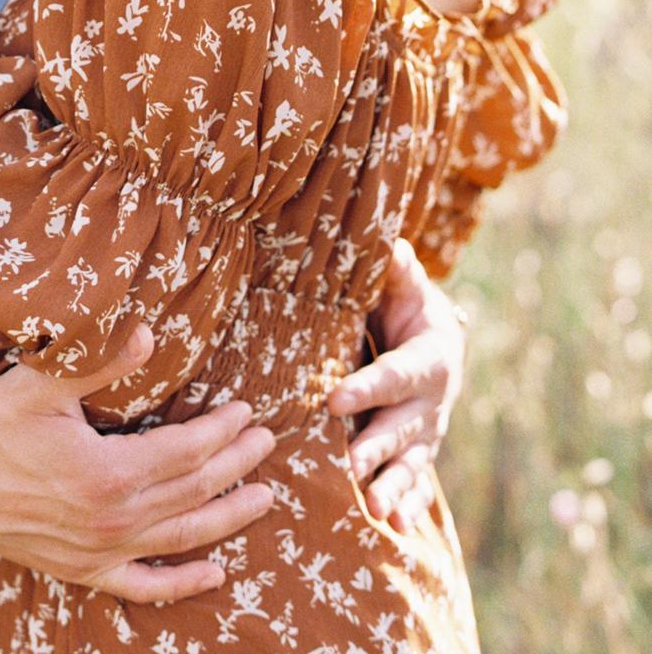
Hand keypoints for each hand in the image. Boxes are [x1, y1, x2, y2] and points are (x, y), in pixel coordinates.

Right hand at [0, 324, 275, 603]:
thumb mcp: (41, 382)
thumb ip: (98, 361)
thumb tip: (146, 334)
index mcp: (107, 472)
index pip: (185, 452)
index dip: (221, 431)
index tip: (246, 411)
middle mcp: (112, 520)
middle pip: (193, 492)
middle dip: (236, 465)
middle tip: (267, 441)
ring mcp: (100, 551)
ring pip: (182, 538)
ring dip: (228, 518)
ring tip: (264, 498)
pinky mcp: (84, 570)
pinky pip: (145, 586)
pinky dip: (183, 582)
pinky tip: (215, 572)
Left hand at [326, 238, 466, 530]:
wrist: (437, 339)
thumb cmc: (407, 304)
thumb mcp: (406, 284)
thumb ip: (397, 270)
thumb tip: (390, 244)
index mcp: (429, 357)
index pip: (394, 374)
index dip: (367, 387)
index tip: (333, 398)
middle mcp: (432, 401)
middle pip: (402, 427)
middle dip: (376, 446)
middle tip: (350, 463)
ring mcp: (427, 432)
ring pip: (410, 463)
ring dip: (393, 486)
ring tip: (376, 511)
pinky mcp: (420, 453)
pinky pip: (417, 484)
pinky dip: (407, 504)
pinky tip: (394, 527)